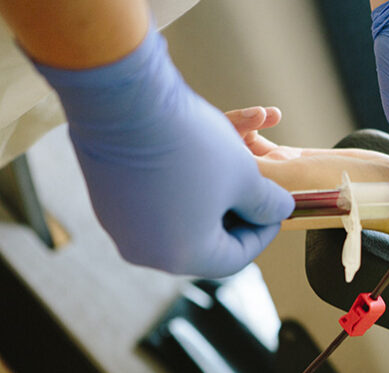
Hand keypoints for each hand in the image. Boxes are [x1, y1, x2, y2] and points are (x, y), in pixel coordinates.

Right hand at [36, 28, 293, 276]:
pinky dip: (179, 189)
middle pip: (206, 242)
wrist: (124, 100)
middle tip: (256, 192)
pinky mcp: (107, 203)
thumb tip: (281, 212)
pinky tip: (194, 163)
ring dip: (210, 200)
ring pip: (180, 222)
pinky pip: (153, 205)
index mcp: (183, 256)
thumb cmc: (192, 145)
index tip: (277, 208)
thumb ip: (269, 204)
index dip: (264, 231)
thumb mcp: (246, 178)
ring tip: (229, 172)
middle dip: (236, 215)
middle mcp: (146, 251)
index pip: (237, 256)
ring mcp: (122, 228)